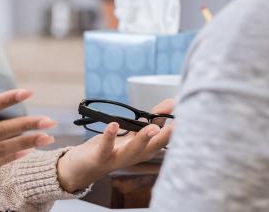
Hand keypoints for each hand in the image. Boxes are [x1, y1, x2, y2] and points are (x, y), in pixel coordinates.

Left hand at [55, 99, 174, 192]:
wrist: (83, 167)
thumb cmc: (111, 148)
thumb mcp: (134, 133)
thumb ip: (153, 119)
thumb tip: (172, 102)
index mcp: (144, 150)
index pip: (163, 140)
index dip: (175, 130)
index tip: (186, 116)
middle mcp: (134, 156)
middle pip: (152, 148)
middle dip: (165, 137)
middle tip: (178, 125)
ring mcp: (117, 158)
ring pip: (133, 150)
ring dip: (143, 139)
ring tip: (152, 128)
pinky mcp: (100, 157)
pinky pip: (106, 148)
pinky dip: (110, 136)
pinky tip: (113, 124)